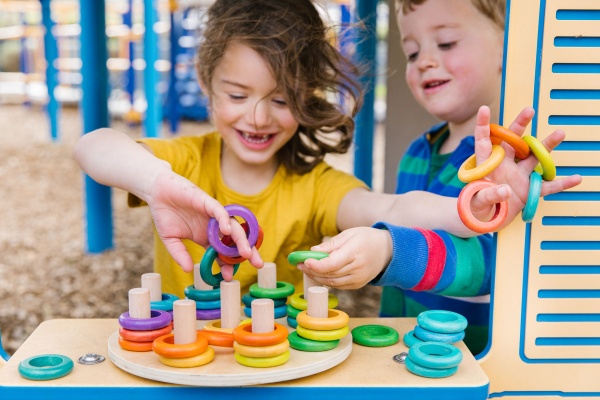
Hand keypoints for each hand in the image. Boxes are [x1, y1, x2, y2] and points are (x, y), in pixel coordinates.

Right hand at [147, 170, 262, 272]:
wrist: (157, 192)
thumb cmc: (165, 215)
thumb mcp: (170, 240)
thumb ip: (179, 254)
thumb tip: (188, 270)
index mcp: (207, 238)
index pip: (223, 253)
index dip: (227, 265)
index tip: (228, 278)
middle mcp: (214, 227)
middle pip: (235, 241)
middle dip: (248, 252)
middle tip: (258, 264)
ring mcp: (212, 215)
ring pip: (233, 227)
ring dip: (241, 239)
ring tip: (246, 253)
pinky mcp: (207, 202)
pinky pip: (219, 211)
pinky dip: (224, 220)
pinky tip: (226, 230)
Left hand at [297, 227, 391, 289]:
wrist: (387, 251)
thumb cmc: (366, 238)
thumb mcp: (349, 234)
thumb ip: (330, 244)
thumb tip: (312, 252)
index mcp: (355, 252)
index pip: (333, 263)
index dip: (316, 265)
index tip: (304, 261)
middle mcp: (358, 268)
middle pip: (330, 274)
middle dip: (312, 270)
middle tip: (299, 264)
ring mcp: (359, 279)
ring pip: (332, 282)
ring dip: (316, 277)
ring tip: (305, 269)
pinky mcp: (358, 285)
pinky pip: (338, 285)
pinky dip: (326, 280)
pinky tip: (318, 273)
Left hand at [468, 106, 581, 227]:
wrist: (486, 218)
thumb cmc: (475, 205)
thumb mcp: (478, 200)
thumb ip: (489, 195)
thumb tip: (506, 190)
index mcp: (487, 164)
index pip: (484, 141)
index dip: (483, 125)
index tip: (484, 109)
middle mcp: (505, 165)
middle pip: (513, 142)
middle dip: (520, 125)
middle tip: (529, 110)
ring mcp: (518, 176)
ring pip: (534, 158)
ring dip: (547, 146)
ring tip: (560, 133)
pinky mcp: (528, 190)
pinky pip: (547, 186)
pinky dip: (561, 184)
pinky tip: (576, 178)